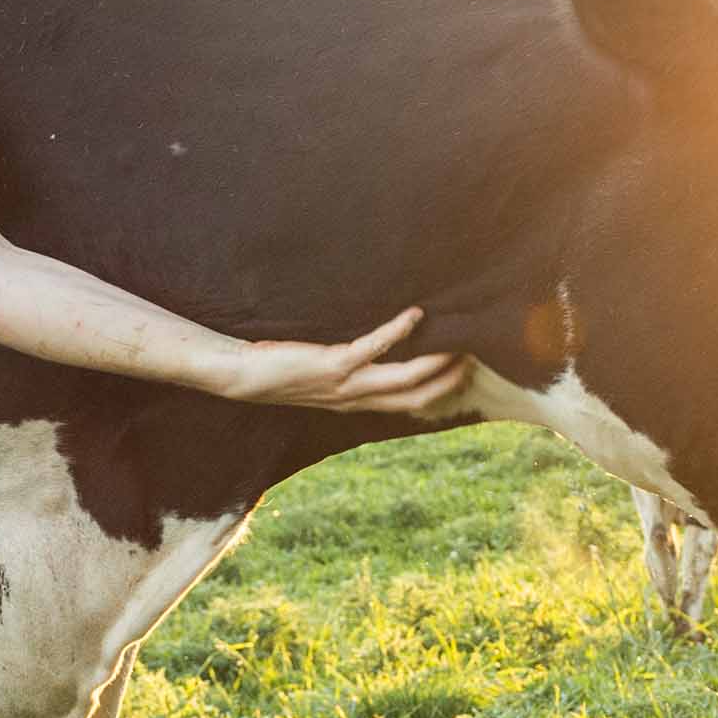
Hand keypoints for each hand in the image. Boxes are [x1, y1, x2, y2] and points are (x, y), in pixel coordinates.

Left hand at [226, 307, 472, 416]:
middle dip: (447, 379)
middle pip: (415, 395)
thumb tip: (366, 350)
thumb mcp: (317, 374)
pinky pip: (373, 347)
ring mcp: (345, 384)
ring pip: (402, 378)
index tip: (463, 372)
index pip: (407, 403)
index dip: (439, 391)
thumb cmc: (276, 370)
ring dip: (434, 362)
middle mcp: (354, 398)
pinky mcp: (331, 365)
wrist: (241, 377)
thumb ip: (345, 367)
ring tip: (458, 342)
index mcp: (354, 401)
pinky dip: (397, 331)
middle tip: (476, 357)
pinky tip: (414, 314)